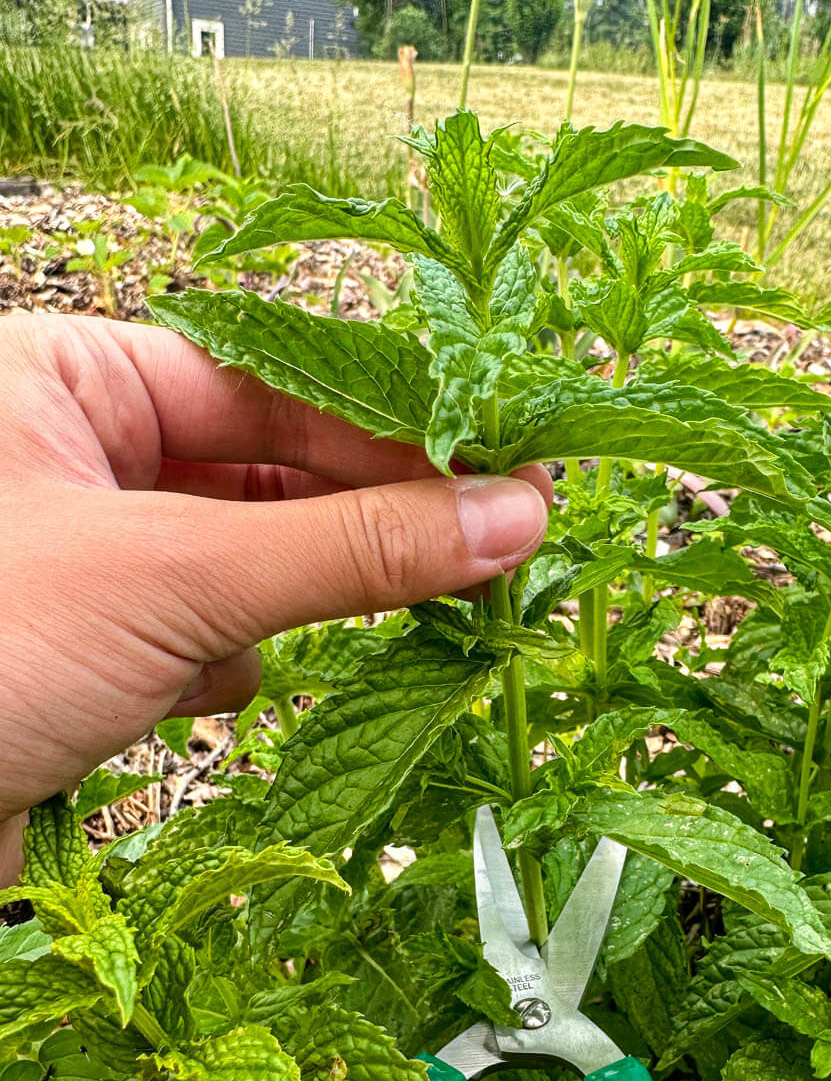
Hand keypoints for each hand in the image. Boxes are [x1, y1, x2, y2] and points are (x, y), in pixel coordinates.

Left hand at [0, 313, 549, 880]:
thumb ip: (351, 548)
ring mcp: (81, 558)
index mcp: (69, 380)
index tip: (511, 471)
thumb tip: (512, 516)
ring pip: (243, 566)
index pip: (273, 383)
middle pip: (267, 474)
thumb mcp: (175, 579)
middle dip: (354, 528)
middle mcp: (73, 456)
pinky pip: (198, 640)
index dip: (396, 431)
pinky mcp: (86, 651)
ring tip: (307, 636)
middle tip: (487, 552)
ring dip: (278, 611)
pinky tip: (188, 699)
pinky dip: (218, 670)